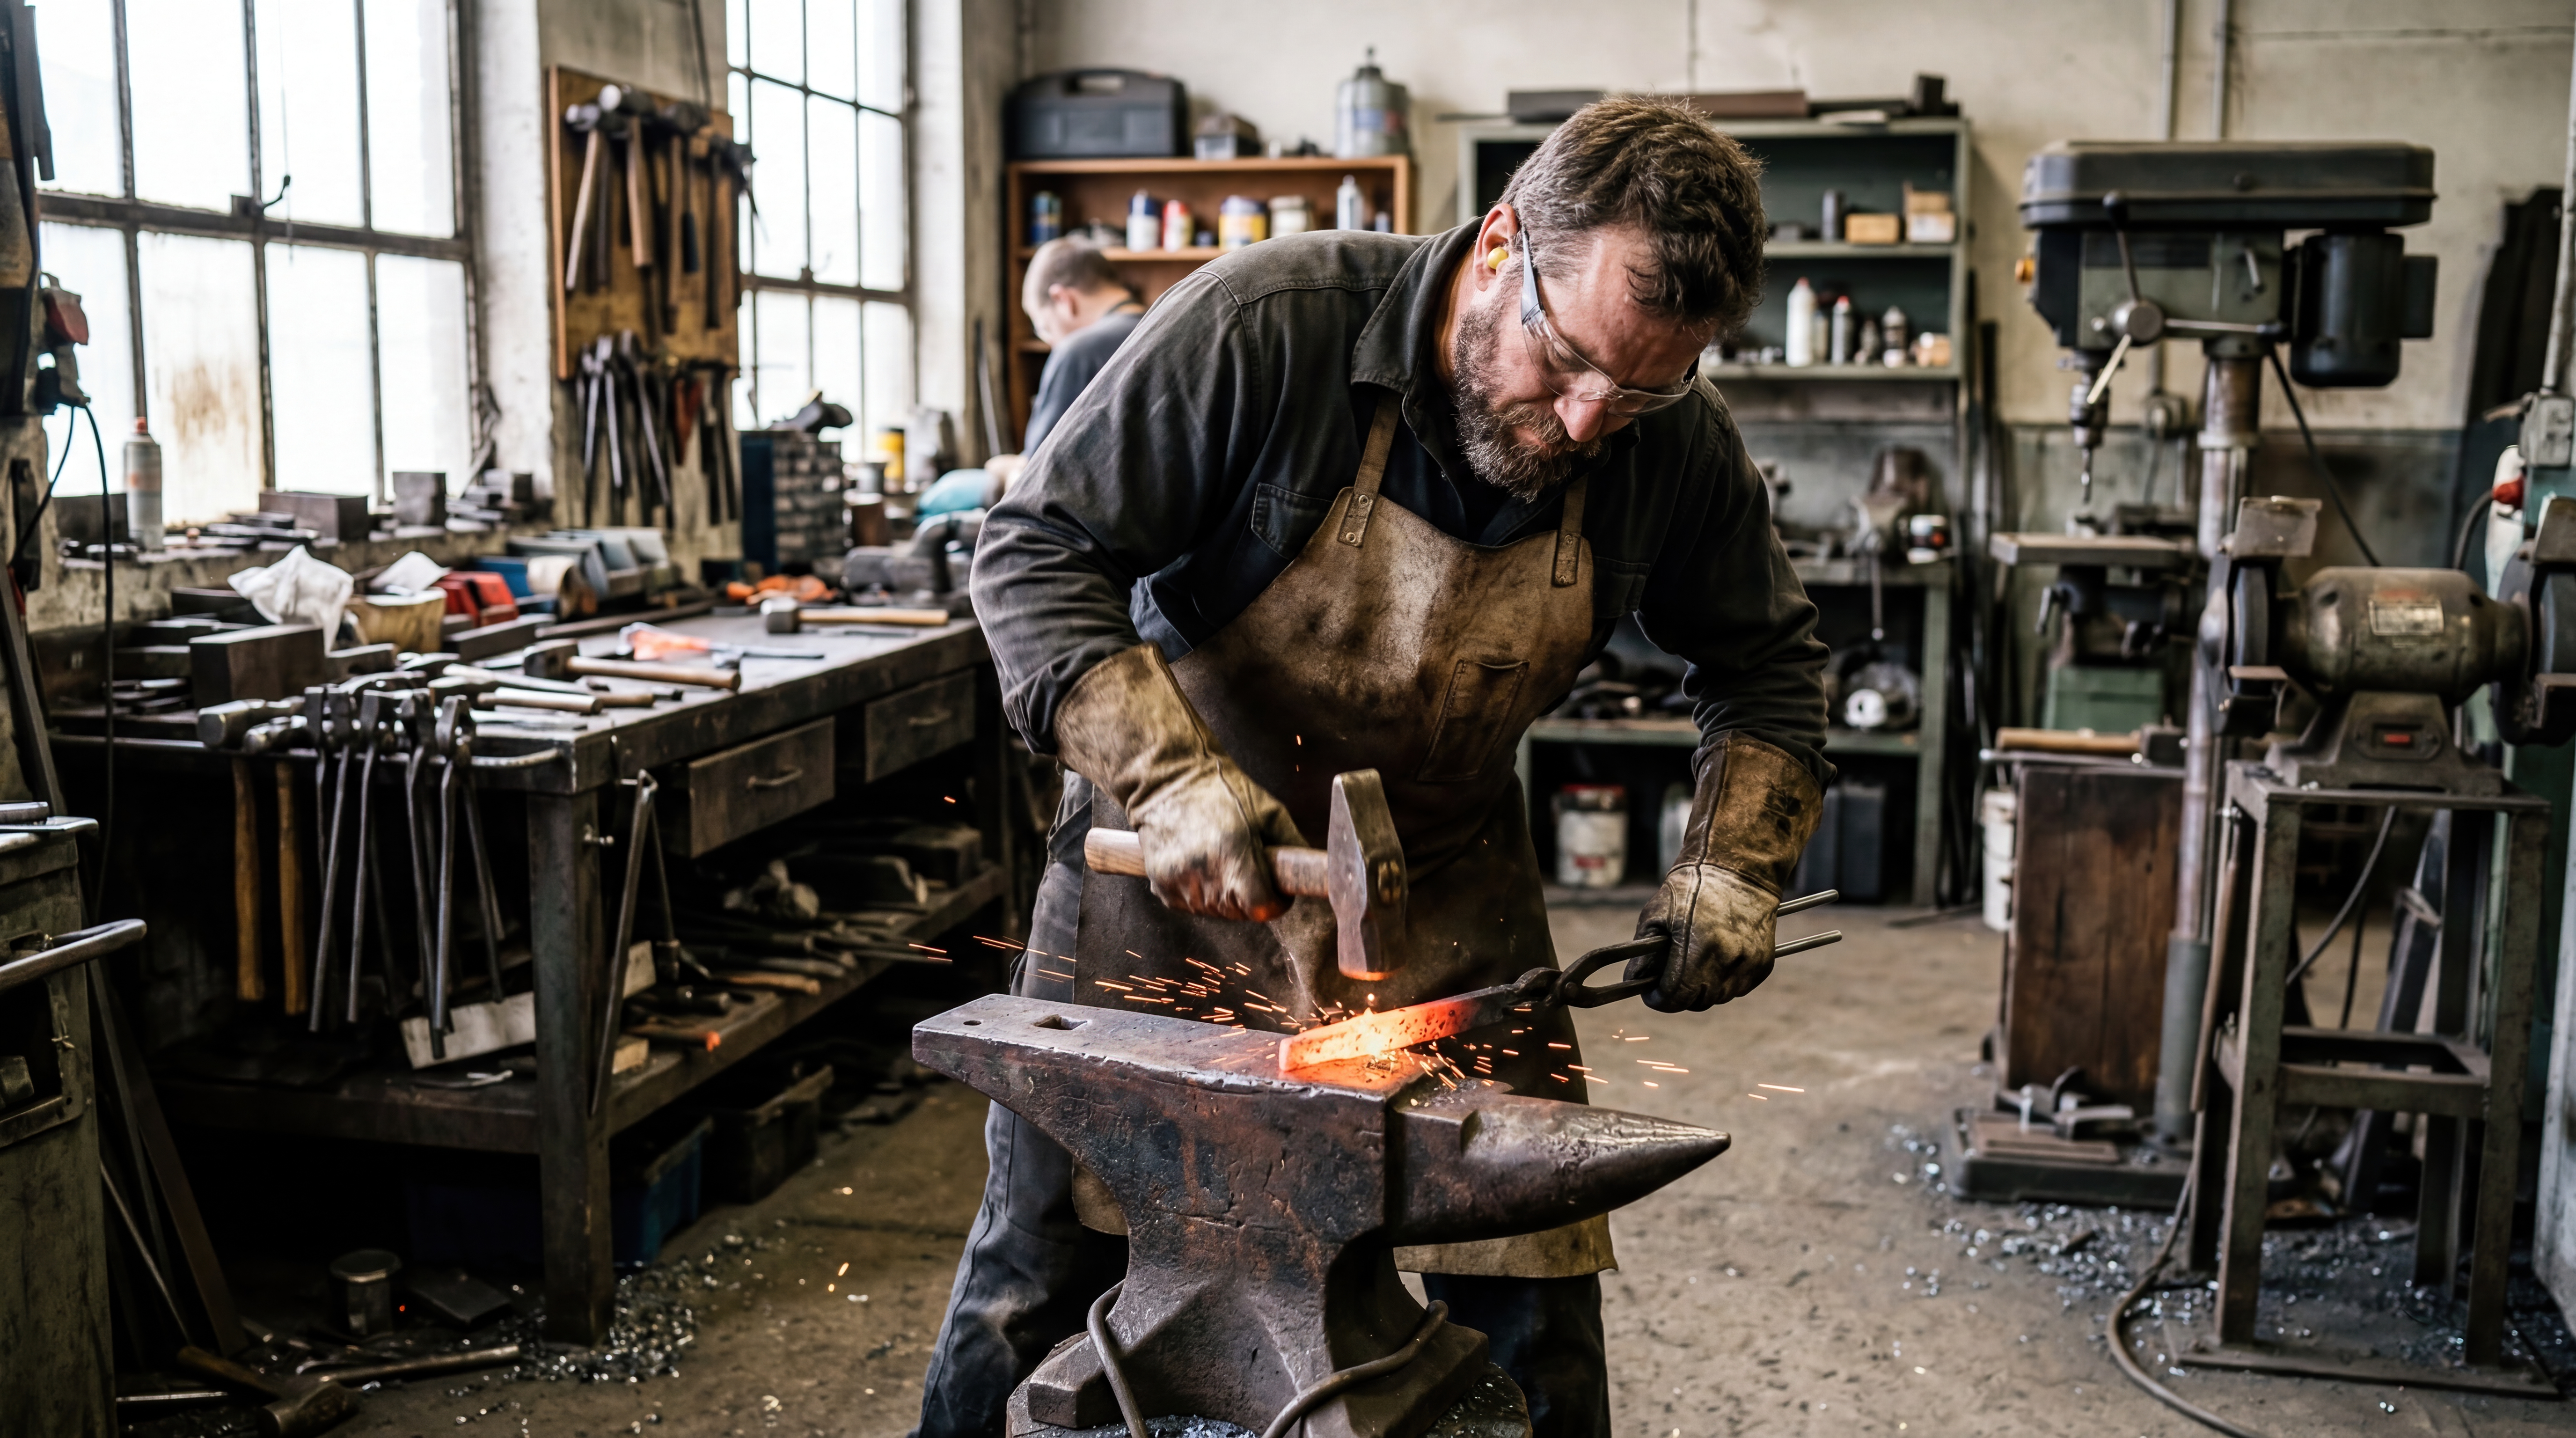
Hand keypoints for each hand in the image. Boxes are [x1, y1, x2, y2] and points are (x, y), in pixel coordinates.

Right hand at [1055, 642, 1306, 921]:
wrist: (1168, 779)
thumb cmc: (1222, 790)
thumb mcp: (1268, 810)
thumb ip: (1291, 845)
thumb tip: (1306, 874)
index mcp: (1234, 853)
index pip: (1262, 908)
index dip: (1275, 902)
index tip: (1276, 889)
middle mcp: (1204, 872)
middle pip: (1240, 913)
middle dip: (1251, 897)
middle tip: (1248, 868)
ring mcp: (1180, 881)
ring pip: (1216, 912)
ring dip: (1225, 896)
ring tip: (1221, 861)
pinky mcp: (1162, 886)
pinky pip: (1192, 907)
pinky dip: (1201, 893)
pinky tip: (1200, 865)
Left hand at [1625, 865, 1779, 1010]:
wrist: (1739, 870)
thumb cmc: (1692, 886)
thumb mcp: (1657, 912)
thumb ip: (1644, 952)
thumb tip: (1635, 981)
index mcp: (1698, 946)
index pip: (1675, 996)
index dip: (1658, 999)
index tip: (1651, 992)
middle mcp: (1727, 959)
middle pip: (1697, 1001)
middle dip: (1679, 994)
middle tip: (1671, 976)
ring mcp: (1749, 963)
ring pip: (1719, 997)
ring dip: (1703, 989)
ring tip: (1695, 964)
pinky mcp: (1763, 964)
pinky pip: (1739, 988)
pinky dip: (1725, 981)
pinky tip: (1717, 959)